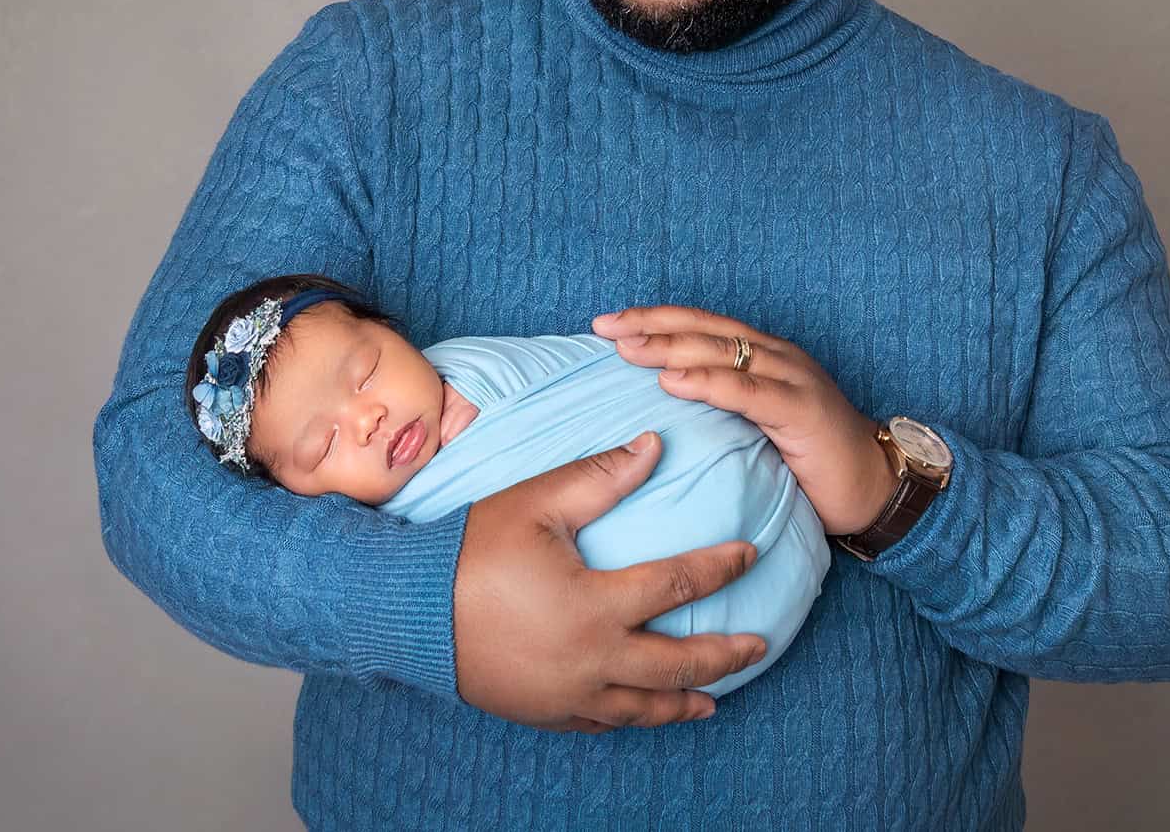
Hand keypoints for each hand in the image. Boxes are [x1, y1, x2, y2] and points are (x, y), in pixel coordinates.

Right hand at [453, 430, 768, 731]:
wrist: (408, 610)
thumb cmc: (472, 549)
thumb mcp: (537, 502)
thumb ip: (601, 477)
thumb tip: (654, 444)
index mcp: (595, 605)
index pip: (678, 587)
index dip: (720, 568)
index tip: (749, 553)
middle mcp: (591, 659)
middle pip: (677, 664)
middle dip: (726, 654)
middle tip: (761, 644)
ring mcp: (568, 694)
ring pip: (644, 708)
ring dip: (686, 702)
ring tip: (716, 698)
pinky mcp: (545, 711)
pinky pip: (602, 724)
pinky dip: (634, 719)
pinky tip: (645, 712)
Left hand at [593, 306, 898, 535]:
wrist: (875, 487)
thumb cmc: (812, 461)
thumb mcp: (757, 428)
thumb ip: (723, 408)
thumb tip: (662, 409)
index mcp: (764, 356)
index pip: (700, 326)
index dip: (655, 320)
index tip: (608, 323)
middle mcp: (777, 356)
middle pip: (703, 328)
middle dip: (651, 325)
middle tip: (605, 326)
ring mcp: (792, 378)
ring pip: (721, 351)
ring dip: (669, 347)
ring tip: (628, 347)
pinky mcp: (802, 408)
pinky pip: (747, 391)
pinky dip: (707, 382)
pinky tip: (672, 380)